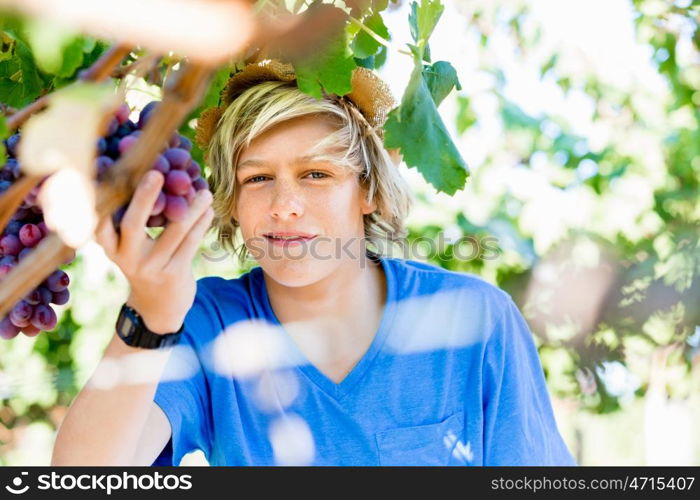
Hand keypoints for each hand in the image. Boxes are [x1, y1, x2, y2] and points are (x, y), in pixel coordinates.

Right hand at [95, 170, 213, 333]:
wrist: (158, 308)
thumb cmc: (145, 265)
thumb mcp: (129, 249)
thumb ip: (130, 221)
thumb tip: (147, 173)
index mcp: (111, 247)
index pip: (100, 222)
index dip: (102, 200)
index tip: (109, 174)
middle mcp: (126, 257)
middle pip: (133, 223)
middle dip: (145, 197)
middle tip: (156, 172)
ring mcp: (150, 267)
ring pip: (173, 232)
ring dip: (191, 208)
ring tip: (204, 191)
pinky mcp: (173, 274)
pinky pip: (190, 244)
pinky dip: (201, 224)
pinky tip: (209, 209)